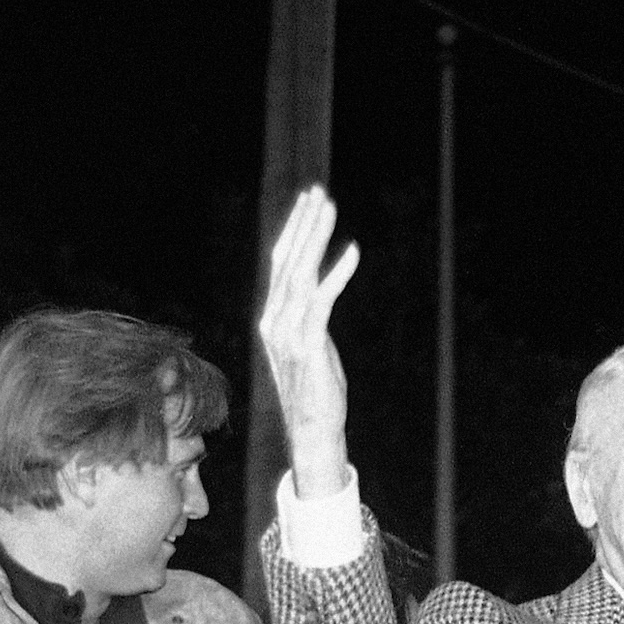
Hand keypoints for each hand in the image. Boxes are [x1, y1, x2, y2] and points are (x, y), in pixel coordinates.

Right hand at [259, 187, 361, 499]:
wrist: (312, 431)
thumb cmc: (317, 392)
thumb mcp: (310, 348)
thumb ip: (309, 319)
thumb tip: (318, 295)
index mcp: (272, 318)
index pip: (280, 263)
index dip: (294, 231)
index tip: (308, 204)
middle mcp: (273, 320)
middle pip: (287, 260)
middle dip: (304, 223)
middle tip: (319, 192)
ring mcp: (287, 333)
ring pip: (301, 273)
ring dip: (316, 237)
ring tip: (330, 208)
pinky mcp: (308, 345)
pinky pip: (323, 300)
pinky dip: (337, 273)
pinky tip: (352, 251)